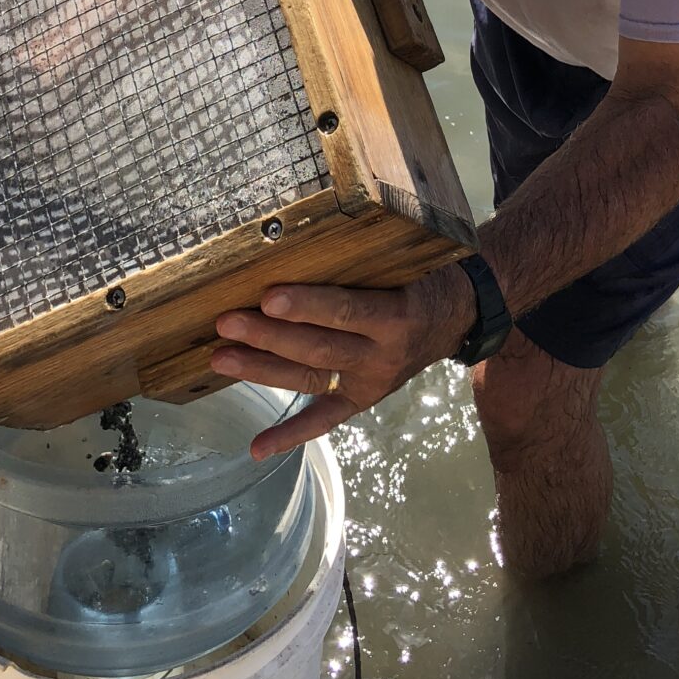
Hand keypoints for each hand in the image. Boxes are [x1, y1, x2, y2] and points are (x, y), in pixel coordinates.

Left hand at [211, 263, 476, 458]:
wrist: (458, 314)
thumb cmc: (420, 275)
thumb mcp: (405, 259)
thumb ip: (365, 255)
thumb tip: (301, 232)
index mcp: (395, 315)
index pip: (346, 310)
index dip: (308, 306)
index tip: (268, 296)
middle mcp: (382, 353)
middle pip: (318, 347)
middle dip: (268, 336)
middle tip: (226, 322)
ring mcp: (369, 380)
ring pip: (310, 377)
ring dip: (262, 370)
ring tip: (221, 359)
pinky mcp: (361, 398)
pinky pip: (325, 420)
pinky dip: (292, 434)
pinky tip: (258, 447)